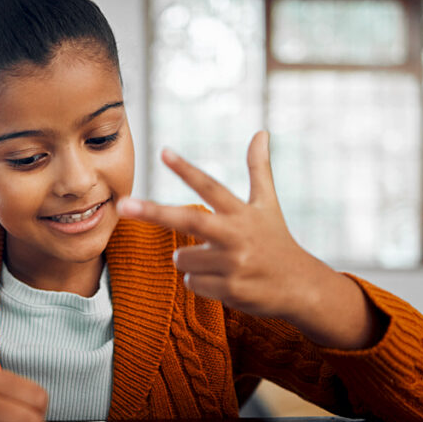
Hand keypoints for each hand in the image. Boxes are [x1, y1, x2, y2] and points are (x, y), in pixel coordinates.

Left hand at [117, 131, 379, 348]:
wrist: (301, 287)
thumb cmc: (277, 242)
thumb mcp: (268, 204)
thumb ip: (259, 169)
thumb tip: (261, 132)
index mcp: (241, 213)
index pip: (209, 187)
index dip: (186, 170)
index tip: (163, 152)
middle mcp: (236, 235)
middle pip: (187, 220)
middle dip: (152, 212)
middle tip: (121, 205)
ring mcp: (233, 263)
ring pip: (182, 259)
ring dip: (191, 262)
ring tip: (220, 263)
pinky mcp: (230, 289)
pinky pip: (192, 284)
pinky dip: (201, 283)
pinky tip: (225, 281)